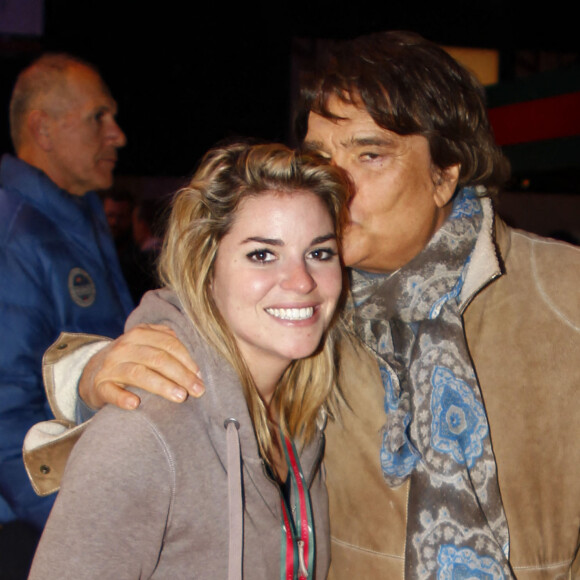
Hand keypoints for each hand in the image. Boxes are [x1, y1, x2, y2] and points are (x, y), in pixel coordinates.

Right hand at [79, 324, 203, 410]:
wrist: (94, 371)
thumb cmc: (132, 360)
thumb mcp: (147, 345)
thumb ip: (169, 346)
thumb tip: (196, 367)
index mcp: (140, 334)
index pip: (169, 344)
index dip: (187, 360)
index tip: (201, 376)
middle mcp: (124, 347)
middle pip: (158, 359)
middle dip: (181, 375)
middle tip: (198, 390)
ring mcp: (110, 366)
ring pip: (138, 373)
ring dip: (161, 386)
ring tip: (180, 397)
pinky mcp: (99, 385)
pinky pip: (111, 391)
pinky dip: (123, 397)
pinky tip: (136, 404)